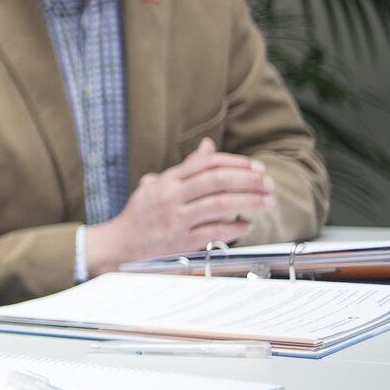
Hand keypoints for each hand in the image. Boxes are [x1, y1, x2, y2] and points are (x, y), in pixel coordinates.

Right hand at [86, 138, 274, 274]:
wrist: (121, 243)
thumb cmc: (142, 213)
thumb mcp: (159, 184)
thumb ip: (186, 167)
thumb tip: (208, 146)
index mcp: (167, 181)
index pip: (206, 164)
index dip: (235, 163)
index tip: (256, 167)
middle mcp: (171, 197)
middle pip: (216, 181)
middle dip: (248, 180)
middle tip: (268, 183)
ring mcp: (176, 219)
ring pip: (220, 205)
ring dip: (249, 202)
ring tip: (267, 201)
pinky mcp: (181, 241)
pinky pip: (214, 233)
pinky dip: (235, 229)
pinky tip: (247, 225)